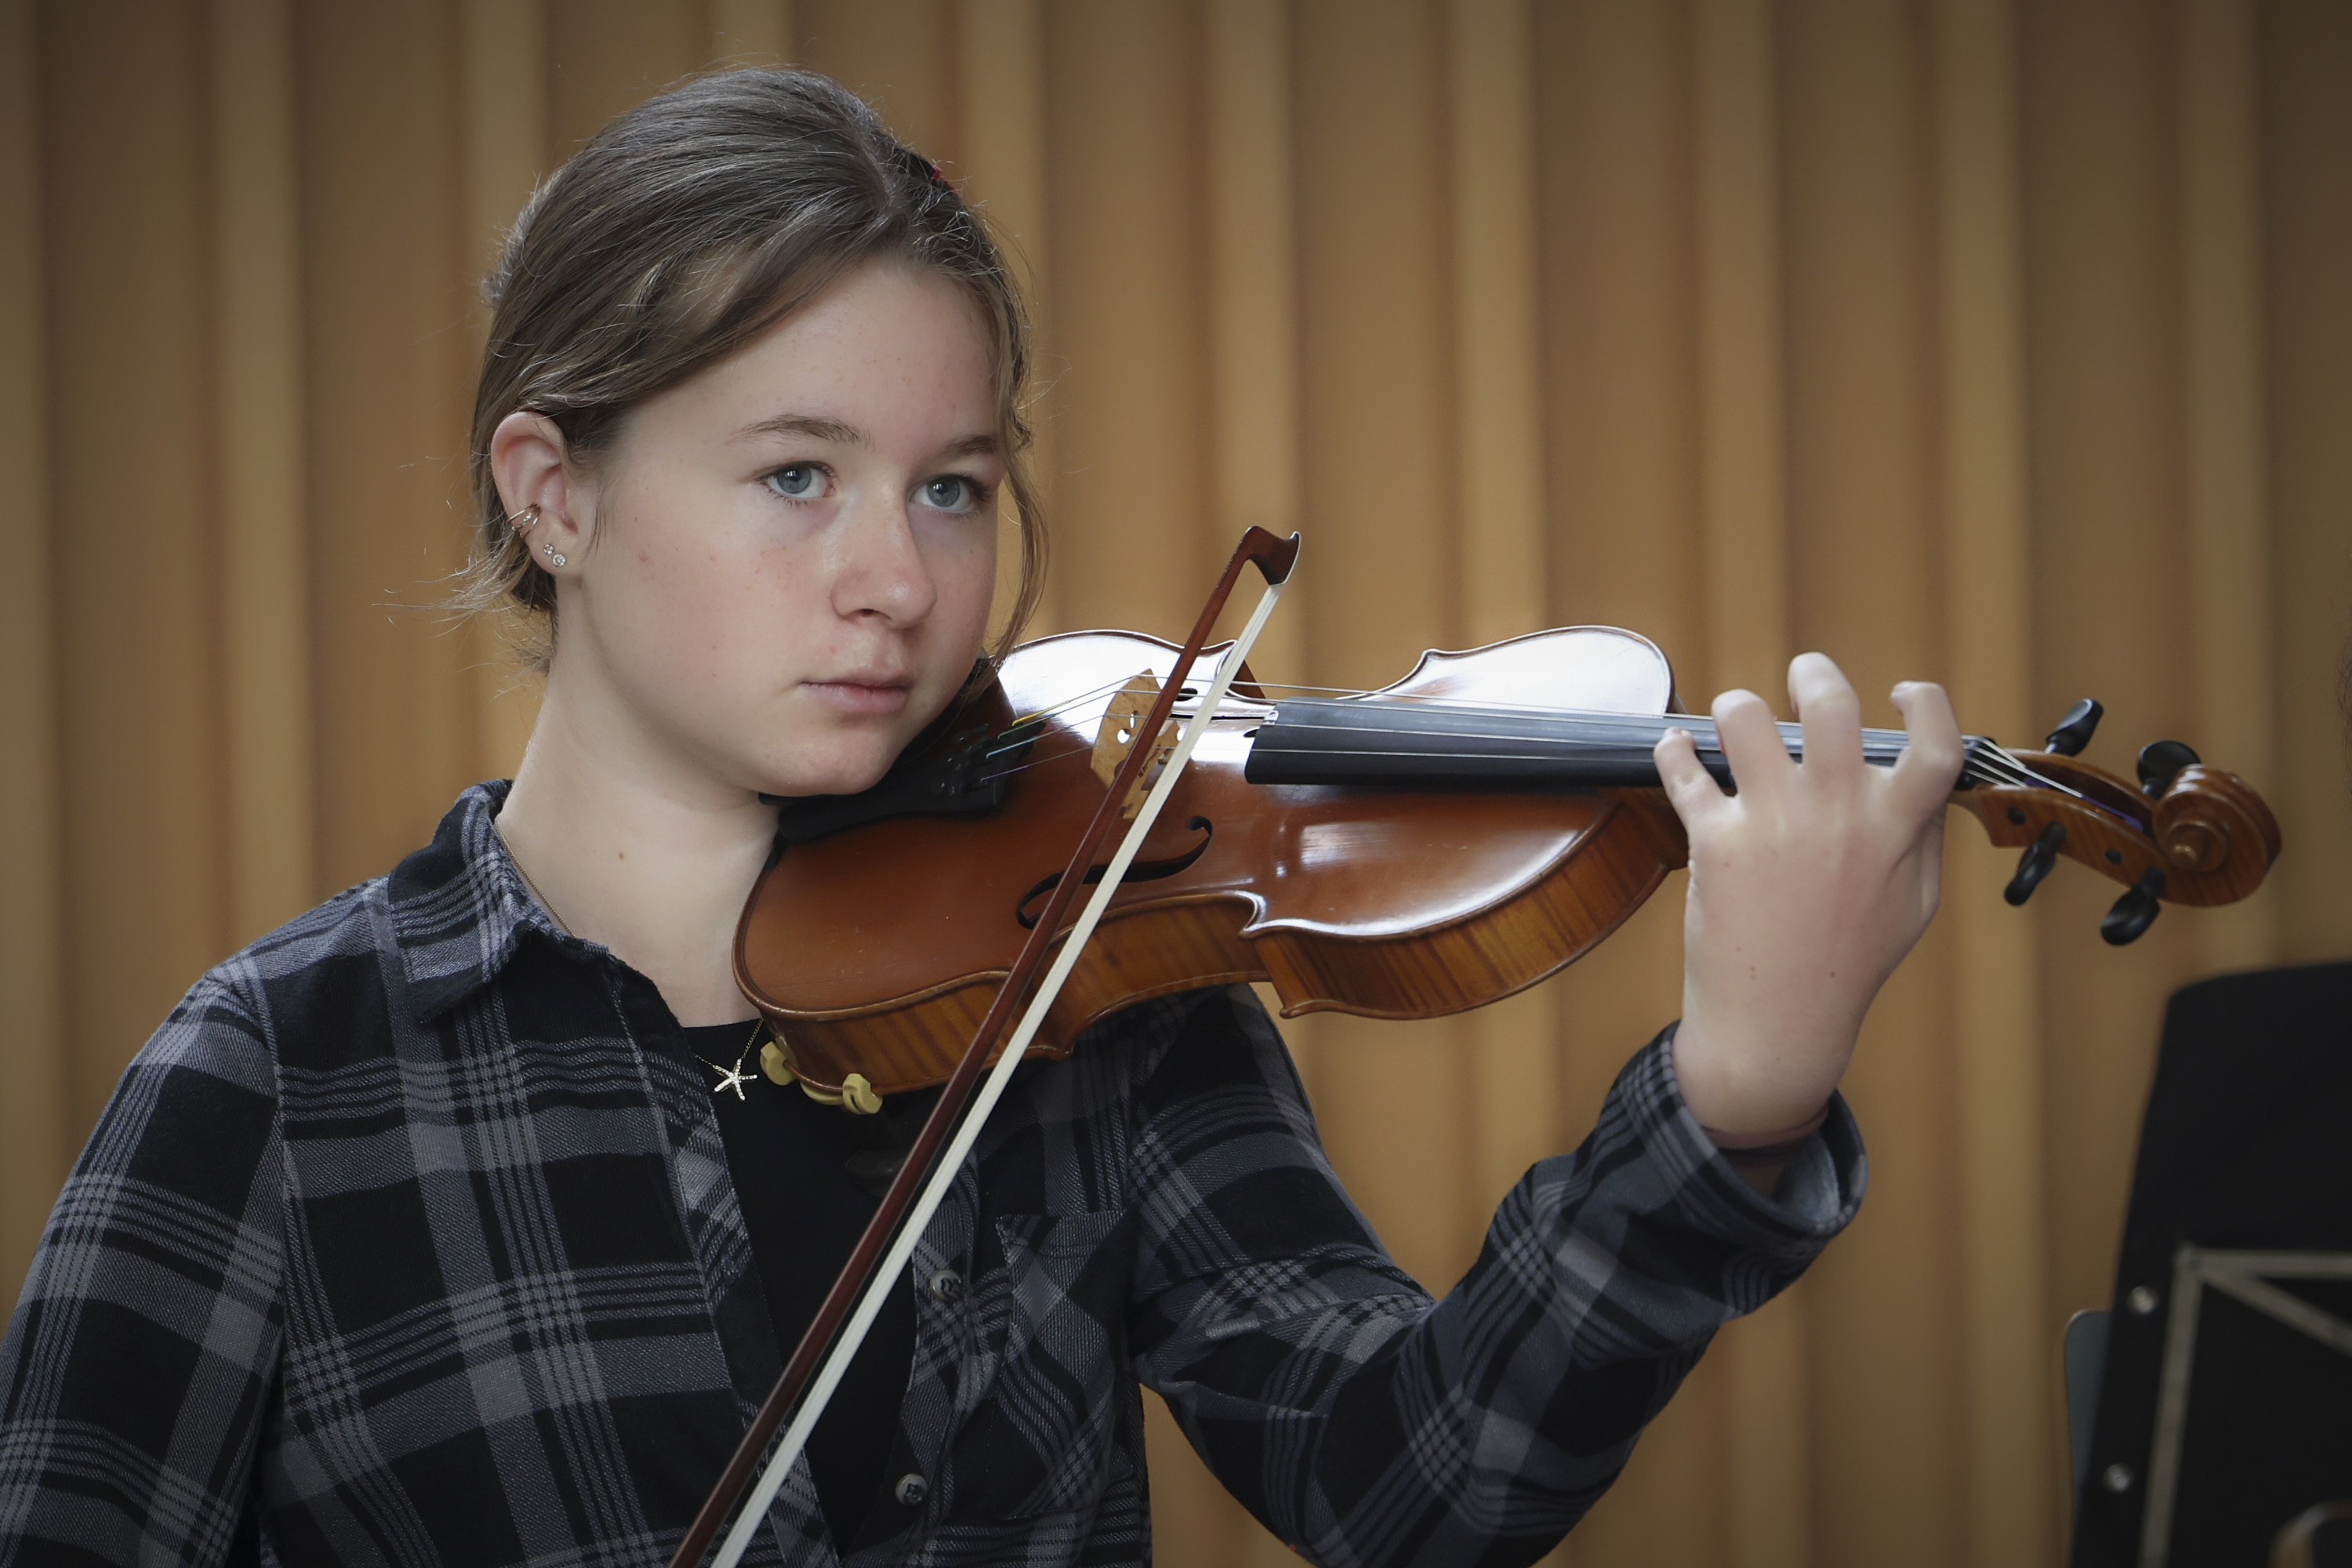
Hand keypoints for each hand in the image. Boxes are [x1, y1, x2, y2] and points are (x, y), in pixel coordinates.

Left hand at [1654, 653, 1962, 1134]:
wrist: (1777, 1024)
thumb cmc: (1845, 965)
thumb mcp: (1913, 906)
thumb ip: (1923, 839)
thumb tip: (1927, 786)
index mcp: (1894, 829)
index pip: (1935, 747)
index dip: (1927, 704)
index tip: (1903, 691)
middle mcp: (1835, 817)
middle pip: (1830, 708)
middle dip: (1812, 673)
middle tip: (1802, 675)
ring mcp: (1773, 826)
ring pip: (1744, 719)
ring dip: (1736, 706)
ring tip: (1735, 718)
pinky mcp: (1715, 844)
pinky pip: (1684, 772)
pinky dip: (1672, 751)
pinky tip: (1676, 748)